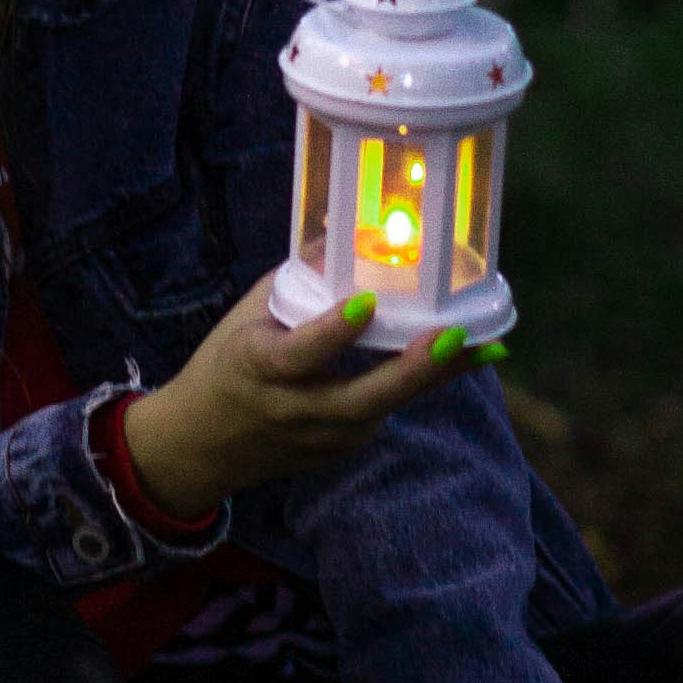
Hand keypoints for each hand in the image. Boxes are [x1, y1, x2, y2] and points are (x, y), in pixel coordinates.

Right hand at [118, 273, 498, 519]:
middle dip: (411, 370)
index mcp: (259, 368)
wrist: (200, 446)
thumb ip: (298, 283)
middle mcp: (293, 409)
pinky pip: (383, 414)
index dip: (333, 332)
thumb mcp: (247, 317)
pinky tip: (456, 360)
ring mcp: (320, 437)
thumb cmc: (227, 365)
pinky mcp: (339, 450)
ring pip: (384, 408)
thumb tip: (351, 233)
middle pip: (361, 398)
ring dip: (433, 378)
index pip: (299, 353)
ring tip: (482, 346)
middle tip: (453, 337)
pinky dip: (416, 385)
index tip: (364, 304)